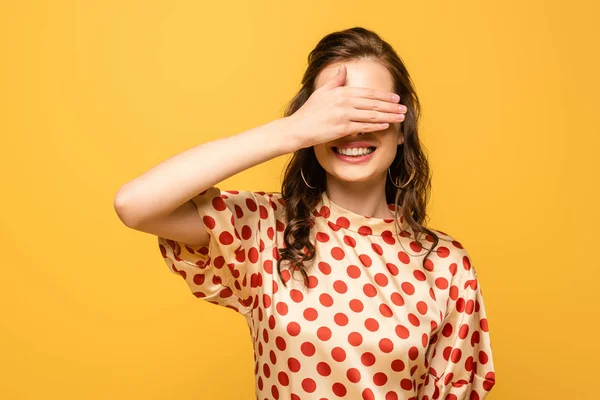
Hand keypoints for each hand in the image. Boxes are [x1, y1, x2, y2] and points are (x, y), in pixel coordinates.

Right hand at [285, 63, 406, 149]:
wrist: (298, 128)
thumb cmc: (310, 111)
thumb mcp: (322, 92)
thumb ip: (336, 81)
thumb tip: (344, 69)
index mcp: (341, 91)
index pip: (368, 93)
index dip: (384, 95)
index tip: (396, 98)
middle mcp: (344, 102)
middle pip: (373, 103)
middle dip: (391, 106)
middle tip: (404, 108)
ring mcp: (344, 115)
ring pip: (371, 115)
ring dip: (388, 116)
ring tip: (400, 117)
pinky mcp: (342, 128)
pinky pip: (363, 126)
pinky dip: (376, 125)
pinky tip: (386, 125)